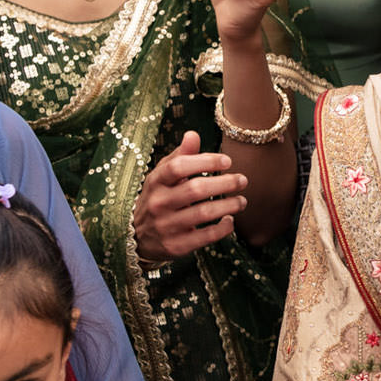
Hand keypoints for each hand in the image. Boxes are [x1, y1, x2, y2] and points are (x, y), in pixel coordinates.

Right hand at [132, 131, 246, 261]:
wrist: (137, 237)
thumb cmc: (158, 198)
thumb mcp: (162, 177)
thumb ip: (180, 156)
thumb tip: (193, 134)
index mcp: (155, 182)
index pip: (178, 167)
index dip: (205, 161)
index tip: (228, 161)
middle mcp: (158, 203)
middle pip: (195, 189)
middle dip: (225, 183)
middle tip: (243, 180)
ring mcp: (166, 226)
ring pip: (204, 213)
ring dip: (229, 205)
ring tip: (242, 201)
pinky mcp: (176, 246)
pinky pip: (205, 237)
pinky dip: (223, 228)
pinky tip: (230, 220)